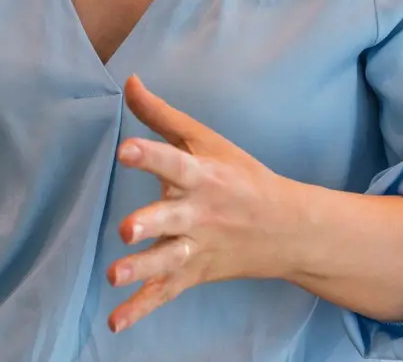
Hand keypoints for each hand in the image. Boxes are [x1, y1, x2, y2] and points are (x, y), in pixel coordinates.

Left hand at [106, 75, 306, 333]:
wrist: (288, 228)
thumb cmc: (241, 176)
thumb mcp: (206, 141)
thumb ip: (161, 115)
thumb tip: (128, 80)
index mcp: (203, 176)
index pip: (174, 162)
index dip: (149, 156)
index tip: (125, 149)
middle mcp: (200, 213)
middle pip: (172, 218)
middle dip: (149, 224)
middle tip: (125, 230)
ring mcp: (198, 247)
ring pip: (168, 259)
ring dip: (142, 269)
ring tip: (114, 275)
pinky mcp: (194, 272)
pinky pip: (166, 293)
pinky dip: (141, 309)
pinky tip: (115, 322)